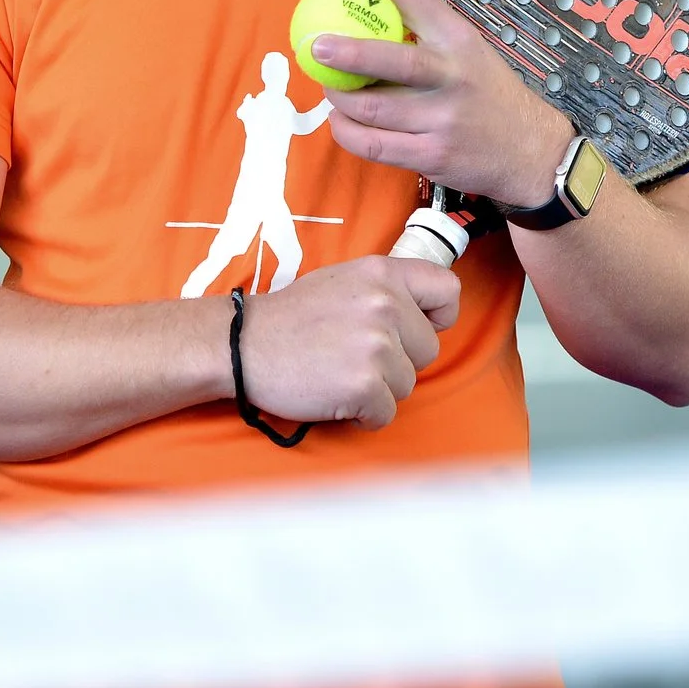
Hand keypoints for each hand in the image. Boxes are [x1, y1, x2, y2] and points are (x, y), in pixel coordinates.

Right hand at [235, 256, 459, 428]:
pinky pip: (386, 413)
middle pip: (428, 349)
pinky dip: (363, 413)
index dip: (437, 316)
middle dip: (399, 360)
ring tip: (339, 372)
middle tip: (355, 355)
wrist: (241, 345)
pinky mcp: (363, 385)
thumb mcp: (343, 280)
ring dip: (378, 387)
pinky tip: (335, 394)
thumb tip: (426, 311)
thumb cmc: (291, 317)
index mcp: (383, 273)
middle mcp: (385, 304)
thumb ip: (385, 290)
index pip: (448, 291)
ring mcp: (376, 346)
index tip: (415, 328)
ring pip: (407, 384)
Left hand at [309, 0, 575, 206]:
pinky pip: (373, 145)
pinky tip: (341, 122)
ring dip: (339, 97)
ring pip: (371, 108)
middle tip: (316, 46)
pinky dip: (347, 132)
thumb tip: (365, 7)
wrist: (530, 150)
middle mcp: (452, 76)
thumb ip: (426, 32)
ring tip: (330, 88)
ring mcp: (442, 119)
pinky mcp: (431, 155)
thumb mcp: (470, 50)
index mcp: (459, 39)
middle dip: (346, 51)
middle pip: (389, 60)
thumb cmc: (489, 94)